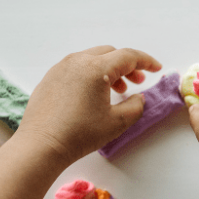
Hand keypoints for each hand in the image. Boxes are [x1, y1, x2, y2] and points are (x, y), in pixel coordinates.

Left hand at [18, 46, 160, 163]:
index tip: (157, 68)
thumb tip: (138, 97)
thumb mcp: (117, 122)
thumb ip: (136, 105)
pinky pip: (77, 67)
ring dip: (110, 69)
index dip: (146, 61)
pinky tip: (95, 93)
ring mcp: (61, 68)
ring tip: (118, 89)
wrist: (41, 145)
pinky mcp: (50, 78)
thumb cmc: (80, 134)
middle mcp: (77, 61)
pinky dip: (92, 74)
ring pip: (93, 58)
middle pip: (110, 53)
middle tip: (138, 80)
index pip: (128, 56)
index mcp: (96, 68)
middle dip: (128, 65)